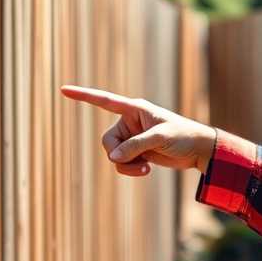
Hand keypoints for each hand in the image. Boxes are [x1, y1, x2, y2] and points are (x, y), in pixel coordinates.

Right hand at [60, 86, 216, 176]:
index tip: (63, 90)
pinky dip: (130, 170)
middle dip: (118, 155)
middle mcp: (130, 122)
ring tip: (144, 169)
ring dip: (125, 166)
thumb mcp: (160, 138)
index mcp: (134, 109)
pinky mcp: (136, 152)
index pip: (104, 100)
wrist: (198, 150)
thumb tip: (112, 158)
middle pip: (107, 141)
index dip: (83, 95)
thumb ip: (135, 146)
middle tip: (137, 162)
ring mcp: (132, 138)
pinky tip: (147, 170)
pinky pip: (121, 163)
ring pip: (113, 155)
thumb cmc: (183, 136)